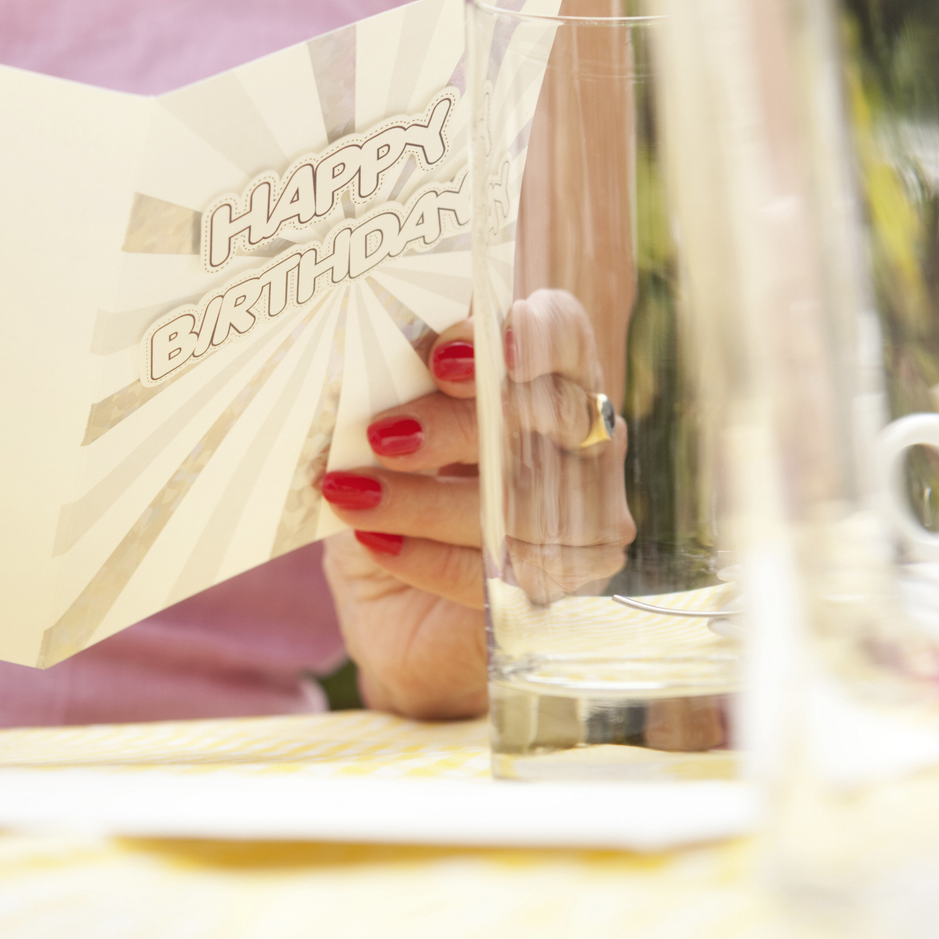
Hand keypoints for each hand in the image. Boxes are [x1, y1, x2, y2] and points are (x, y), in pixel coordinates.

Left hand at [318, 294, 639, 720]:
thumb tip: (356, 355)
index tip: (448, 354)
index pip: (562, 333)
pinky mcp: (565, 586)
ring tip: (351, 497)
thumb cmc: (396, 487)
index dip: (521, 337)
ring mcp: (587, 514)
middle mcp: (586, 436)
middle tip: (383, 436)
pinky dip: (428, 557)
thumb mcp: (383, 428)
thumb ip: (394, 385)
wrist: (394, 604)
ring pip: (519, 503)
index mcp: (548, 372)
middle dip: (457, 426)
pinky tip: (376, 543)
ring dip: (423, 502)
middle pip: (547, 417)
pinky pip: (499, 570)